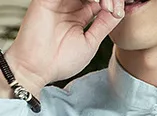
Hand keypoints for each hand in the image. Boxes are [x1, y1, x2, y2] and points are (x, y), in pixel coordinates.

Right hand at [0, 0, 124, 95]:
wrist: (36, 68)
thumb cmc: (59, 61)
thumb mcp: (90, 43)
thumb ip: (103, 25)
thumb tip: (119, 12)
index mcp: (79, 15)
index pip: (99, 0)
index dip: (112, 3)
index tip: (118, 13)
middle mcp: (69, 4)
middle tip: (113, 9)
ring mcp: (59, 0)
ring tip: (106, 7)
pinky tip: (94, 1)